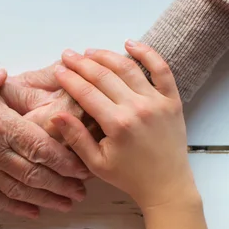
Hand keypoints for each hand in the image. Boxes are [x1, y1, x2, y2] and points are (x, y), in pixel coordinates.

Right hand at [0, 93, 88, 217]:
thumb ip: (31, 93)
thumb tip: (65, 91)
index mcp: (3, 126)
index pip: (41, 149)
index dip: (65, 162)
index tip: (83, 171)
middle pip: (34, 174)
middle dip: (61, 186)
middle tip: (81, 193)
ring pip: (18, 190)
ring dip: (45, 199)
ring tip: (66, 204)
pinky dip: (15, 207)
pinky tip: (33, 212)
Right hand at [50, 42, 197, 210]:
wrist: (166, 184)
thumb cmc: (129, 177)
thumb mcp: (96, 164)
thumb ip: (76, 138)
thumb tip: (56, 116)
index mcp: (117, 124)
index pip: (87, 93)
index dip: (70, 79)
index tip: (58, 71)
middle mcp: (137, 108)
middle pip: (104, 76)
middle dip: (82, 63)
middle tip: (68, 56)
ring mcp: (157, 101)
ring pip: (128, 68)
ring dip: (107, 56)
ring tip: (90, 52)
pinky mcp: (172, 100)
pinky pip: (161, 69)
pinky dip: (147, 53)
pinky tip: (130, 44)